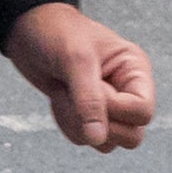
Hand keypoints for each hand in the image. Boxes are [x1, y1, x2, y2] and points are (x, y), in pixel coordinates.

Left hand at [0, 2, 155, 152]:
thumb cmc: (56, 34)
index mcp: (135, 70)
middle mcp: (126, 90)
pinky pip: (85, 139)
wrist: (28, 30)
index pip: (143, 112)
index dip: (116, 110)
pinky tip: (59, 98)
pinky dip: (67, 124)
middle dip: (98, 123)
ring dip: (78, 124)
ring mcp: (108, 106)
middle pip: (132, 135)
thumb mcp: (75, 61)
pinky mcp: (87, 115)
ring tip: (63, 93)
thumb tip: (97, 139)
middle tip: (75, 95)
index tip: (92, 88)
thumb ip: (89, 100)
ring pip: (107, 142)